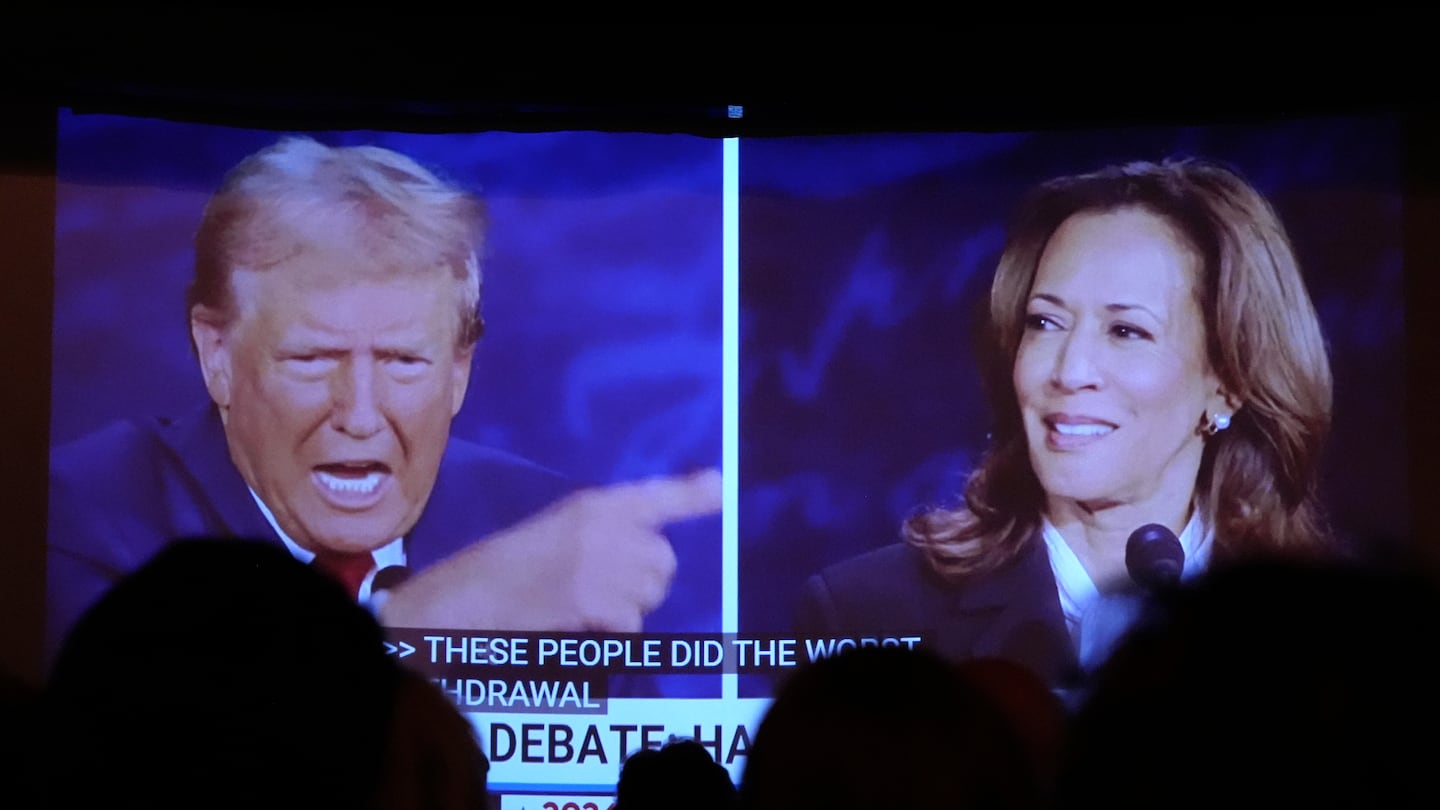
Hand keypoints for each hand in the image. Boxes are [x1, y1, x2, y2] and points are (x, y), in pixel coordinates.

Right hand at [379, 468, 722, 631]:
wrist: (471, 596)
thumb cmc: (510, 567)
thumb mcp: (559, 530)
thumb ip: (608, 532)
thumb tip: (657, 557)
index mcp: (593, 504)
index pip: (655, 496)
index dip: (691, 494)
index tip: (720, 487)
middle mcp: (603, 526)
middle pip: (664, 560)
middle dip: (647, 580)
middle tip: (610, 590)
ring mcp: (599, 562)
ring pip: (650, 593)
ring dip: (631, 608)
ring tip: (590, 606)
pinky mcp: (592, 598)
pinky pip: (631, 624)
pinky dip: (615, 633)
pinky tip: (585, 625)